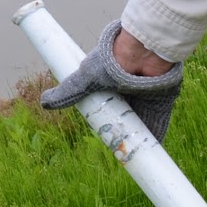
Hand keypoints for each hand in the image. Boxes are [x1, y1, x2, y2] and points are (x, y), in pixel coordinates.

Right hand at [41, 21, 183, 141]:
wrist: (143, 49)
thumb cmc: (114, 60)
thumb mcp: (89, 78)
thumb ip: (69, 91)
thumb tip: (44, 103)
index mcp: (113, 85)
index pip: (109, 109)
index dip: (107, 123)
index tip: (104, 138)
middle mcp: (130, 91)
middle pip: (127, 119)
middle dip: (123, 135)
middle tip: (119, 152)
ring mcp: (147, 96)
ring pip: (143, 122)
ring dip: (139, 139)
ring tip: (134, 157)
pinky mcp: (162, 100)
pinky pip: (158, 121)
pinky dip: (155, 135)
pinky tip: (151, 151)